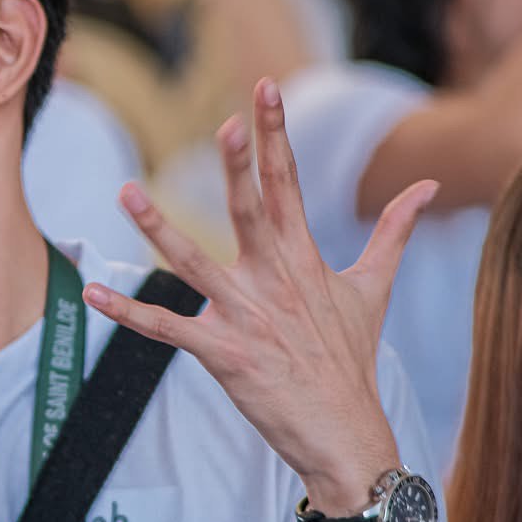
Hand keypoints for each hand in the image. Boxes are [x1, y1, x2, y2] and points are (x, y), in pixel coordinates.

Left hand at [82, 79, 432, 510]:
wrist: (345, 432)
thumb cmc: (349, 358)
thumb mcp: (373, 288)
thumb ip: (393, 231)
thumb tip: (427, 185)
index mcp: (304, 259)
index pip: (288, 183)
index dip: (274, 135)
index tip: (263, 89)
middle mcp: (275, 280)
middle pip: (252, 211)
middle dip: (238, 167)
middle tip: (224, 123)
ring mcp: (248, 317)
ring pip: (195, 264)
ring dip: (158, 229)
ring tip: (124, 192)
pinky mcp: (224, 354)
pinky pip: (166, 329)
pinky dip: (128, 313)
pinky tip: (94, 295)